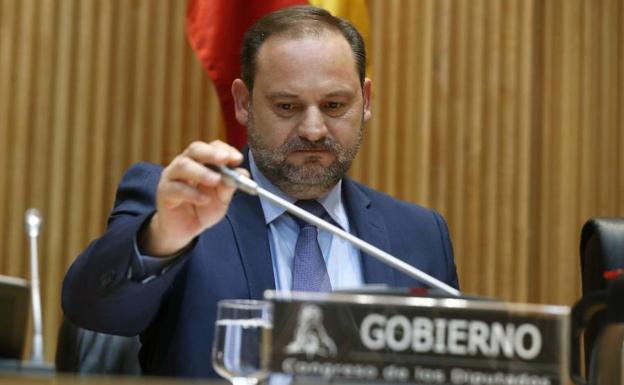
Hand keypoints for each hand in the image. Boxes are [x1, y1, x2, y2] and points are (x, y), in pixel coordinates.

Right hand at [138, 140, 246, 256]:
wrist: (185, 229)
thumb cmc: (203, 208)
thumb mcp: (221, 199)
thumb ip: (229, 186)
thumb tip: (243, 173)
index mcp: (201, 162)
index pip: (212, 147)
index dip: (225, 150)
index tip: (237, 159)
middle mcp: (185, 164)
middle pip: (195, 149)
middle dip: (211, 153)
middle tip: (224, 159)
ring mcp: (172, 176)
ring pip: (183, 165)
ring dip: (202, 172)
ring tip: (216, 180)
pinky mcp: (164, 192)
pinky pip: (176, 188)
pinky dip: (192, 193)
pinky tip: (204, 200)